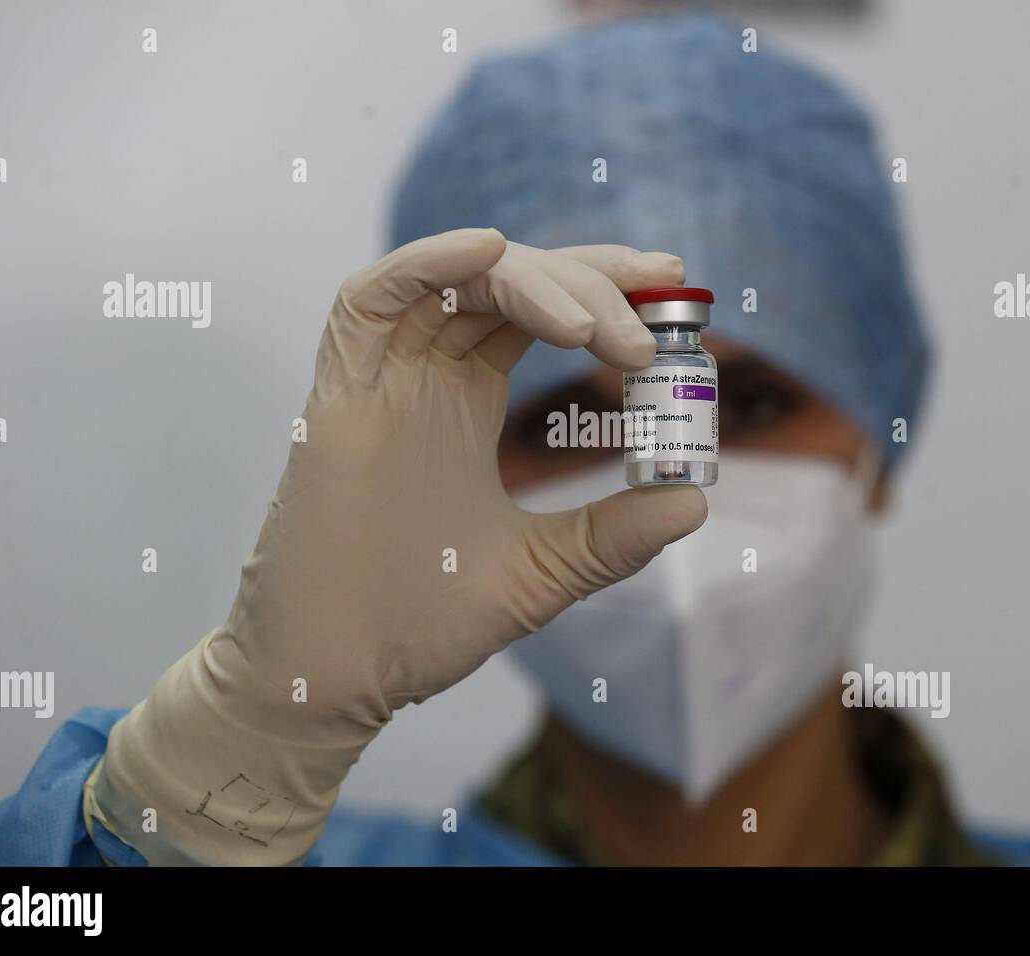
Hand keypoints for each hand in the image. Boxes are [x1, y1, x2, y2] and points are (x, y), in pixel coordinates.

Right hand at [86, 229, 706, 863]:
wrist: (334, 679)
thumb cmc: (421, 624)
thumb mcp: (541, 573)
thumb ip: (611, 537)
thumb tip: (695, 500)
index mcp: (465, 406)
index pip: (539, 314)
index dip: (602, 290)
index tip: (674, 289)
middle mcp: (425, 380)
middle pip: (507, 283)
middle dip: (587, 279)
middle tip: (654, 312)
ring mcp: (380, 383)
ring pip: (453, 281)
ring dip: (530, 279)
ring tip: (593, 326)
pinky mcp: (338, 399)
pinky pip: (369, 302)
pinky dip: (425, 263)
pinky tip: (488, 251)